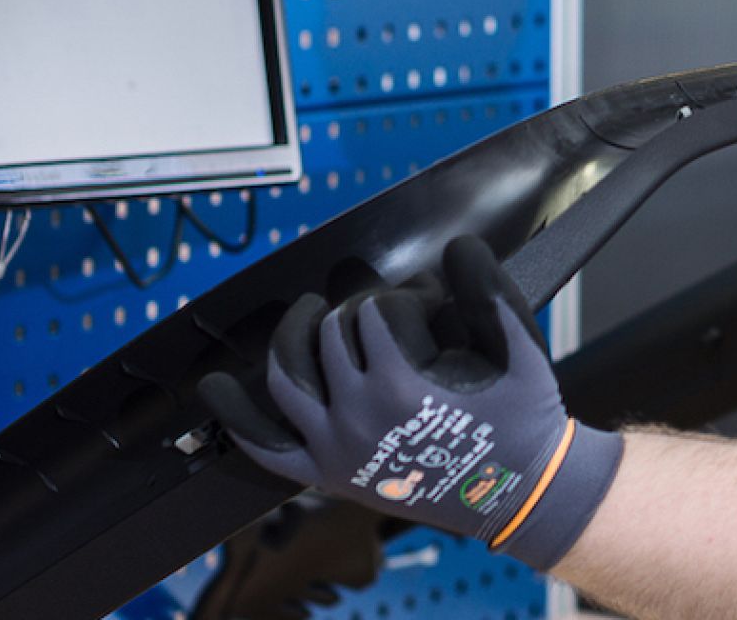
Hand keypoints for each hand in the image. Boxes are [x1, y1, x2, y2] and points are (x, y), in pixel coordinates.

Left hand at [198, 235, 622, 569]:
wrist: (518, 491)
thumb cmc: (520, 415)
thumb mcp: (517, 343)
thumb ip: (485, 287)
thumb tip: (456, 245)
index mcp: (401, 381)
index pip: (379, 309)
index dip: (410, 296)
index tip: (435, 305)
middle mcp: (356, 414)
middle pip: (333, 331)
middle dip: (364, 311)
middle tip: (400, 317)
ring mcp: (335, 446)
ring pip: (286, 374)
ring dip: (292, 334)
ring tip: (308, 313)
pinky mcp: (327, 473)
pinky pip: (267, 447)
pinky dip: (237, 417)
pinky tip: (216, 388)